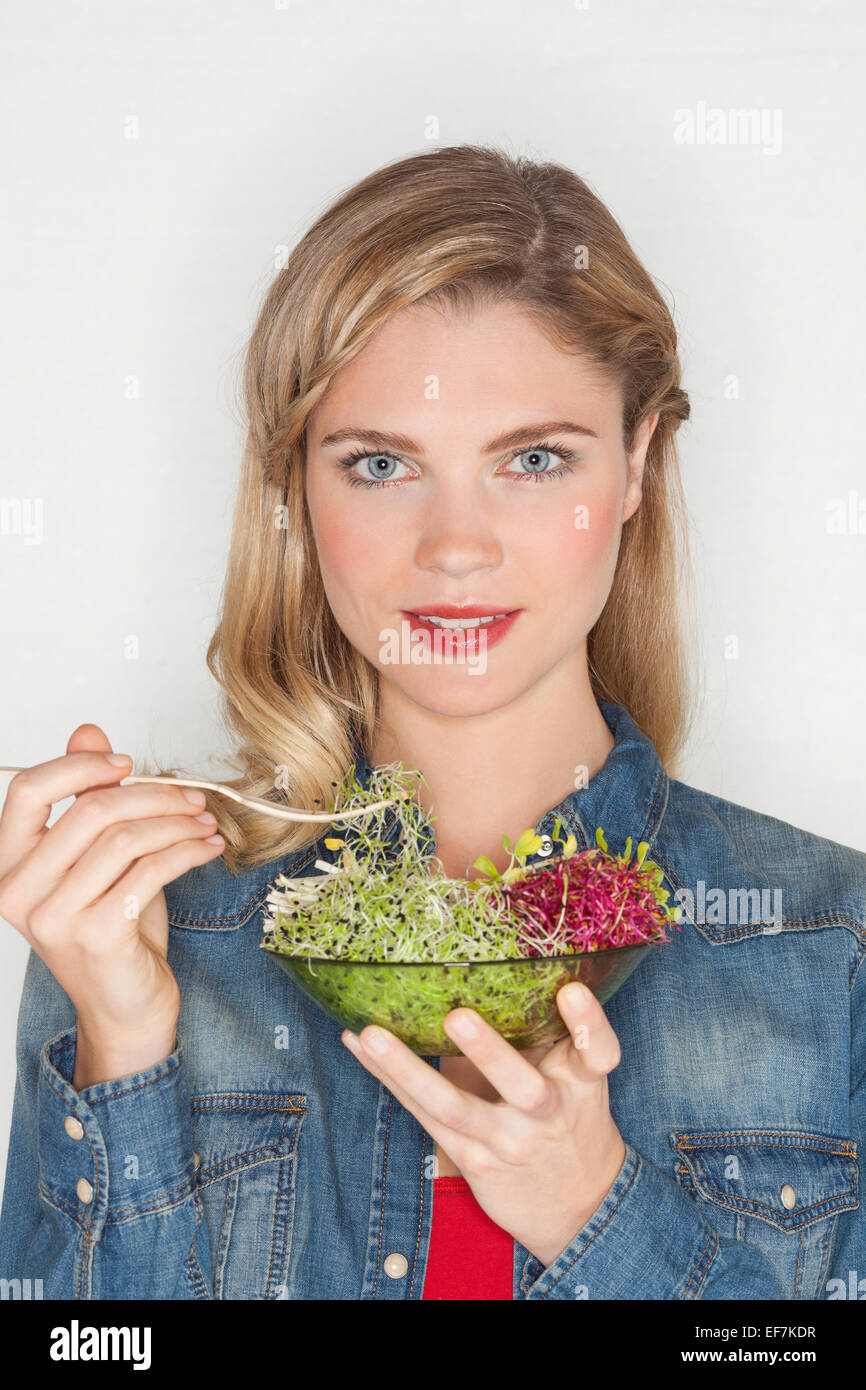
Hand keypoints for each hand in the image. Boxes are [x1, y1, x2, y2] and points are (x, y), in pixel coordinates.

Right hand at [0, 723, 225, 1085]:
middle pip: (89, 810)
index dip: (79, 765)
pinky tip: (208, 848)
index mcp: (9, 865)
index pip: (27, 791)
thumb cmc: (112, 928)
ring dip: (177, 822)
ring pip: (125, 838)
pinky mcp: (96, 936)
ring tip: (205, 823)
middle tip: (191, 797)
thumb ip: (86, 796)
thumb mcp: (98, 857)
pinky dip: (189, 851)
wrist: (126, 1006)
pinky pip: (151, 871)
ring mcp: (54, 918)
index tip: (126, 763)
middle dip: (153, 794)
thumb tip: (87, 731)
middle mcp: (19, 892)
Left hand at [341, 981, 626, 1268]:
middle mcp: (548, 1113)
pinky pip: (422, 1114)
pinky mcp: (470, 1158)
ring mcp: (507, 1141)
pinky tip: (358, 1045)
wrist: (580, 1206)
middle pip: (522, 1086)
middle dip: (489, 1052)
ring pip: (454, 1108)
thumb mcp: (575, 1077)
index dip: (589, 1023)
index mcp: (582, 1083)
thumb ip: (550, 1029)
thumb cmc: (568, 1118)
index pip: (599, 1053)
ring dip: (408, 1069)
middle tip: (457, 1016)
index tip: (571, 990)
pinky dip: (388, 1077)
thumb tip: (496, 960)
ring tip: (372, 1036)